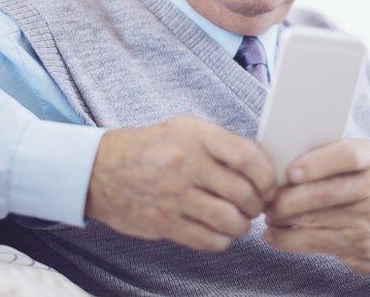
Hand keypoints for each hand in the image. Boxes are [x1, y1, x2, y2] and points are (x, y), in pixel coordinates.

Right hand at [85, 116, 276, 251]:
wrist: (101, 170)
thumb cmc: (152, 147)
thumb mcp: (186, 129)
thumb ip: (222, 144)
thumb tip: (263, 167)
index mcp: (196, 137)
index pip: (248, 158)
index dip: (267, 176)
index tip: (268, 185)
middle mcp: (185, 165)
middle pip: (243, 193)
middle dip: (257, 204)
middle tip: (255, 205)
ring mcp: (173, 197)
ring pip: (229, 221)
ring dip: (242, 225)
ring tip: (238, 220)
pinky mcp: (163, 224)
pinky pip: (208, 240)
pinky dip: (222, 240)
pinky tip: (219, 231)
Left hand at [264, 139, 369, 284]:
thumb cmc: (367, 190)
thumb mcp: (361, 166)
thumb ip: (330, 157)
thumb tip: (280, 160)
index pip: (348, 156)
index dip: (317, 163)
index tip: (291, 172)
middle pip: (325, 193)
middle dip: (288, 198)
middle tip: (267, 199)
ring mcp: (368, 219)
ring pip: (315, 219)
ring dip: (283, 218)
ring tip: (268, 214)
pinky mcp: (357, 245)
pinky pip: (314, 241)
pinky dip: (287, 240)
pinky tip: (273, 235)